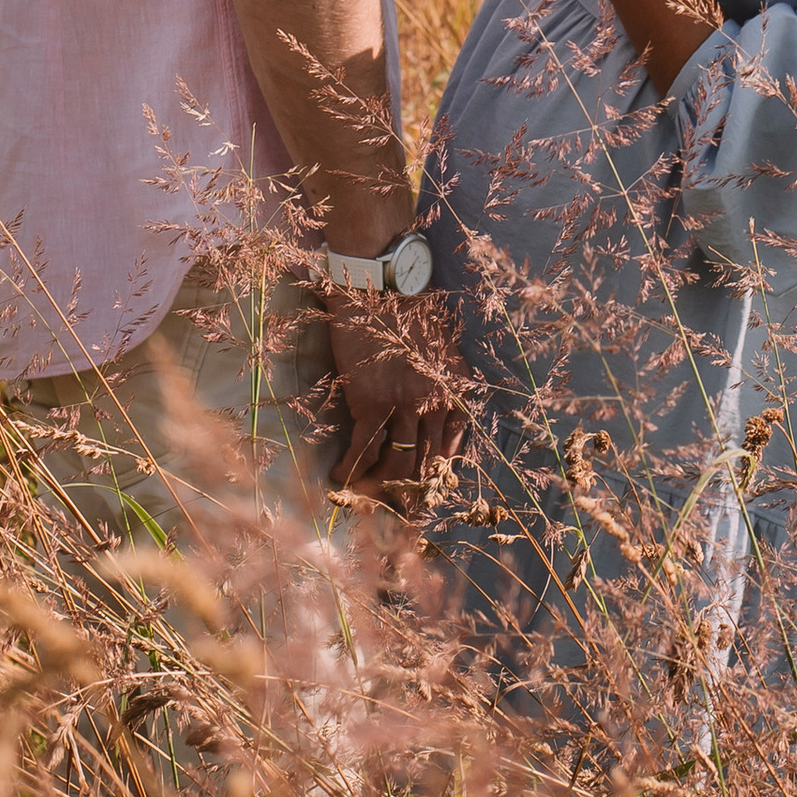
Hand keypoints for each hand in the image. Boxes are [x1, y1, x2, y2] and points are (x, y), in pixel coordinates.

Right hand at [327, 284, 465, 500]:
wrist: (380, 284)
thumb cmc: (405, 311)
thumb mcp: (440, 350)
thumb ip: (440, 385)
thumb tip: (425, 423)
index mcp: (457, 389)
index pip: (453, 449)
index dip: (435, 478)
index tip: (423, 496)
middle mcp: (438, 401)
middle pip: (427, 464)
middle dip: (411, 494)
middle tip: (396, 512)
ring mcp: (406, 404)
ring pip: (398, 465)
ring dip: (379, 487)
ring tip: (363, 494)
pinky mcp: (373, 403)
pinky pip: (364, 450)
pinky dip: (351, 469)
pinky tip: (339, 476)